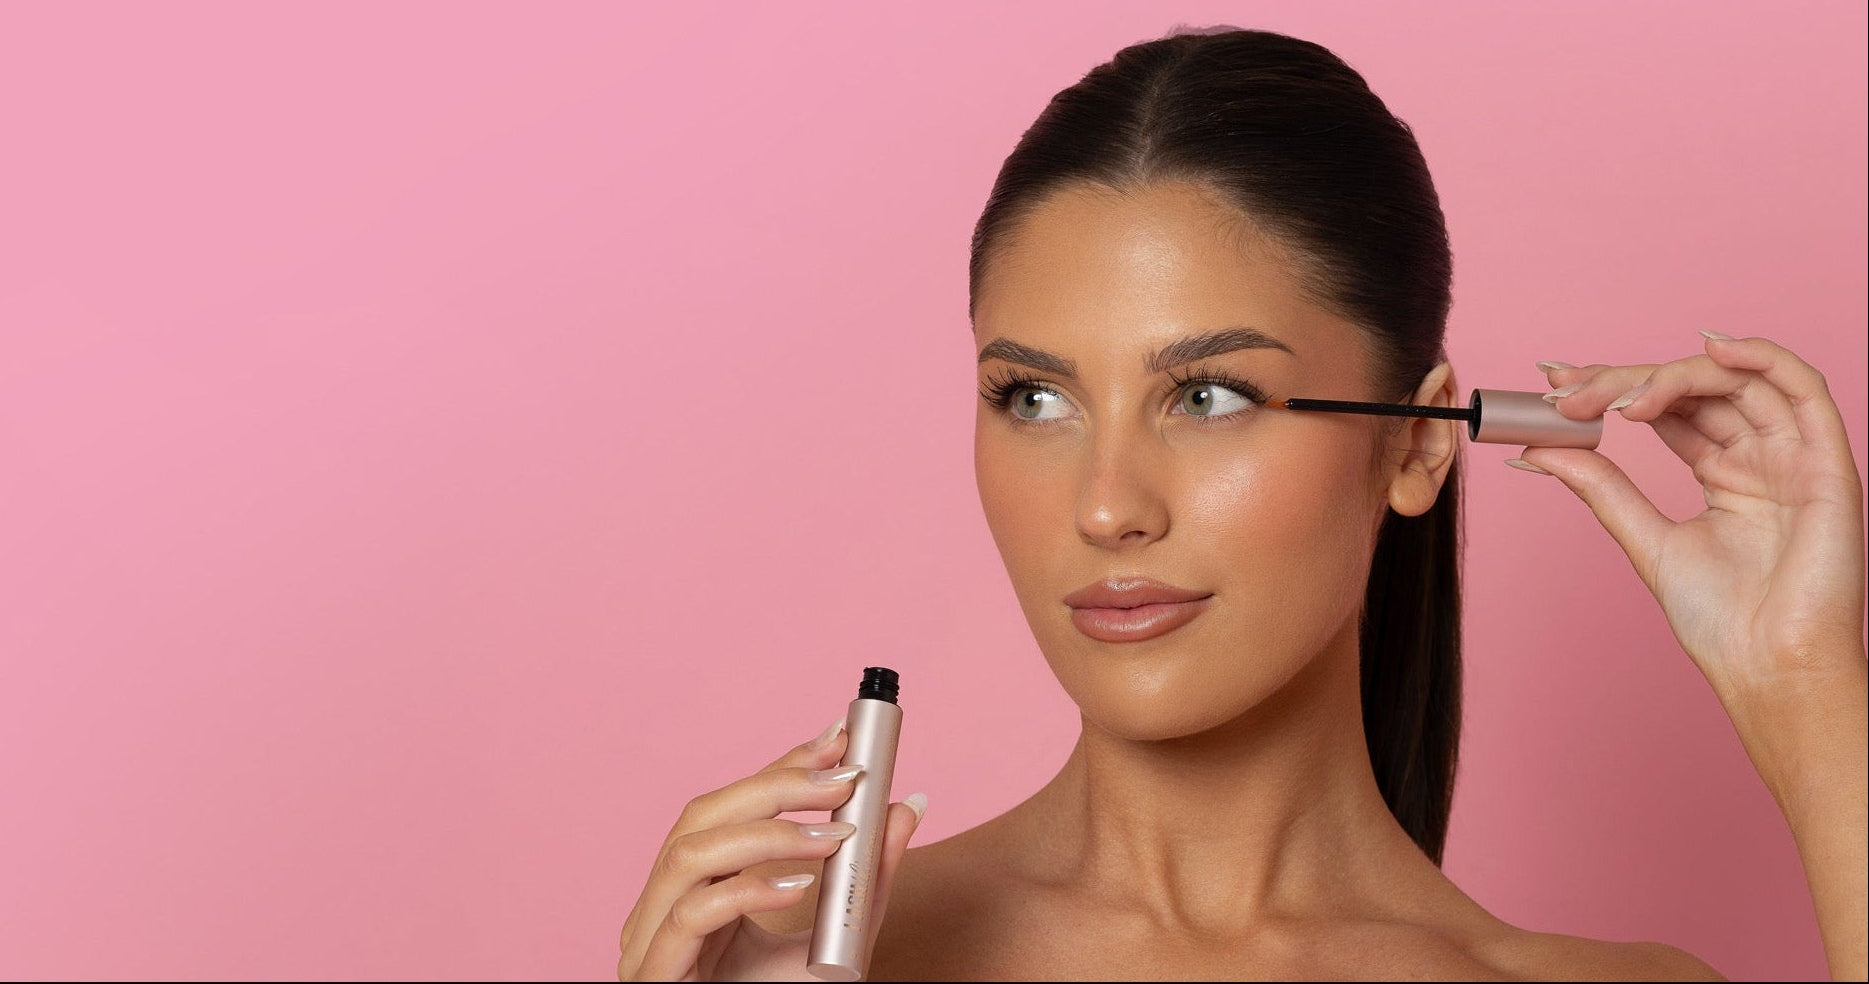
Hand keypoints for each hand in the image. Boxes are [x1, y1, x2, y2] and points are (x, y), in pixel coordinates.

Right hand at [618, 718, 925, 981]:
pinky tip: (801, 884)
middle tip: (845, 778)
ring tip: (834, 834)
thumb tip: (908, 805)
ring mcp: (651, 940)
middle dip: (775, 784)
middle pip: (700, 813)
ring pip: (689, 851)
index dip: (781, 764)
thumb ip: (869, 875)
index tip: (839, 738)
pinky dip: (749, 887)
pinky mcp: (656, 975)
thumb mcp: (839, 935)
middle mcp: (662, 906)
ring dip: (767, 831)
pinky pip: (694, 912)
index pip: (729, 805)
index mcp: (695, 886)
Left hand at [1518, 332, 1865, 703]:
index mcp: (1722, 473)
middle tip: (1566, 393)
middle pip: (1693, 389)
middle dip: (1625, 380)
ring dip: (1672, 374)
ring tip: (1617, 396)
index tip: (1553, 383)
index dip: (1612, 387)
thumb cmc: (1721, 620)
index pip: (1666, 409)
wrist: (1768, 666)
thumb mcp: (1645, 537)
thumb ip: (1600, 486)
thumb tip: (1536, 448)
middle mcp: (1760, 457)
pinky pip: (1804, 388)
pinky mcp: (1827, 462)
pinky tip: (1707, 349)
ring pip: (1737, 380)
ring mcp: (1793, 456)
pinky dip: (1760, 355)